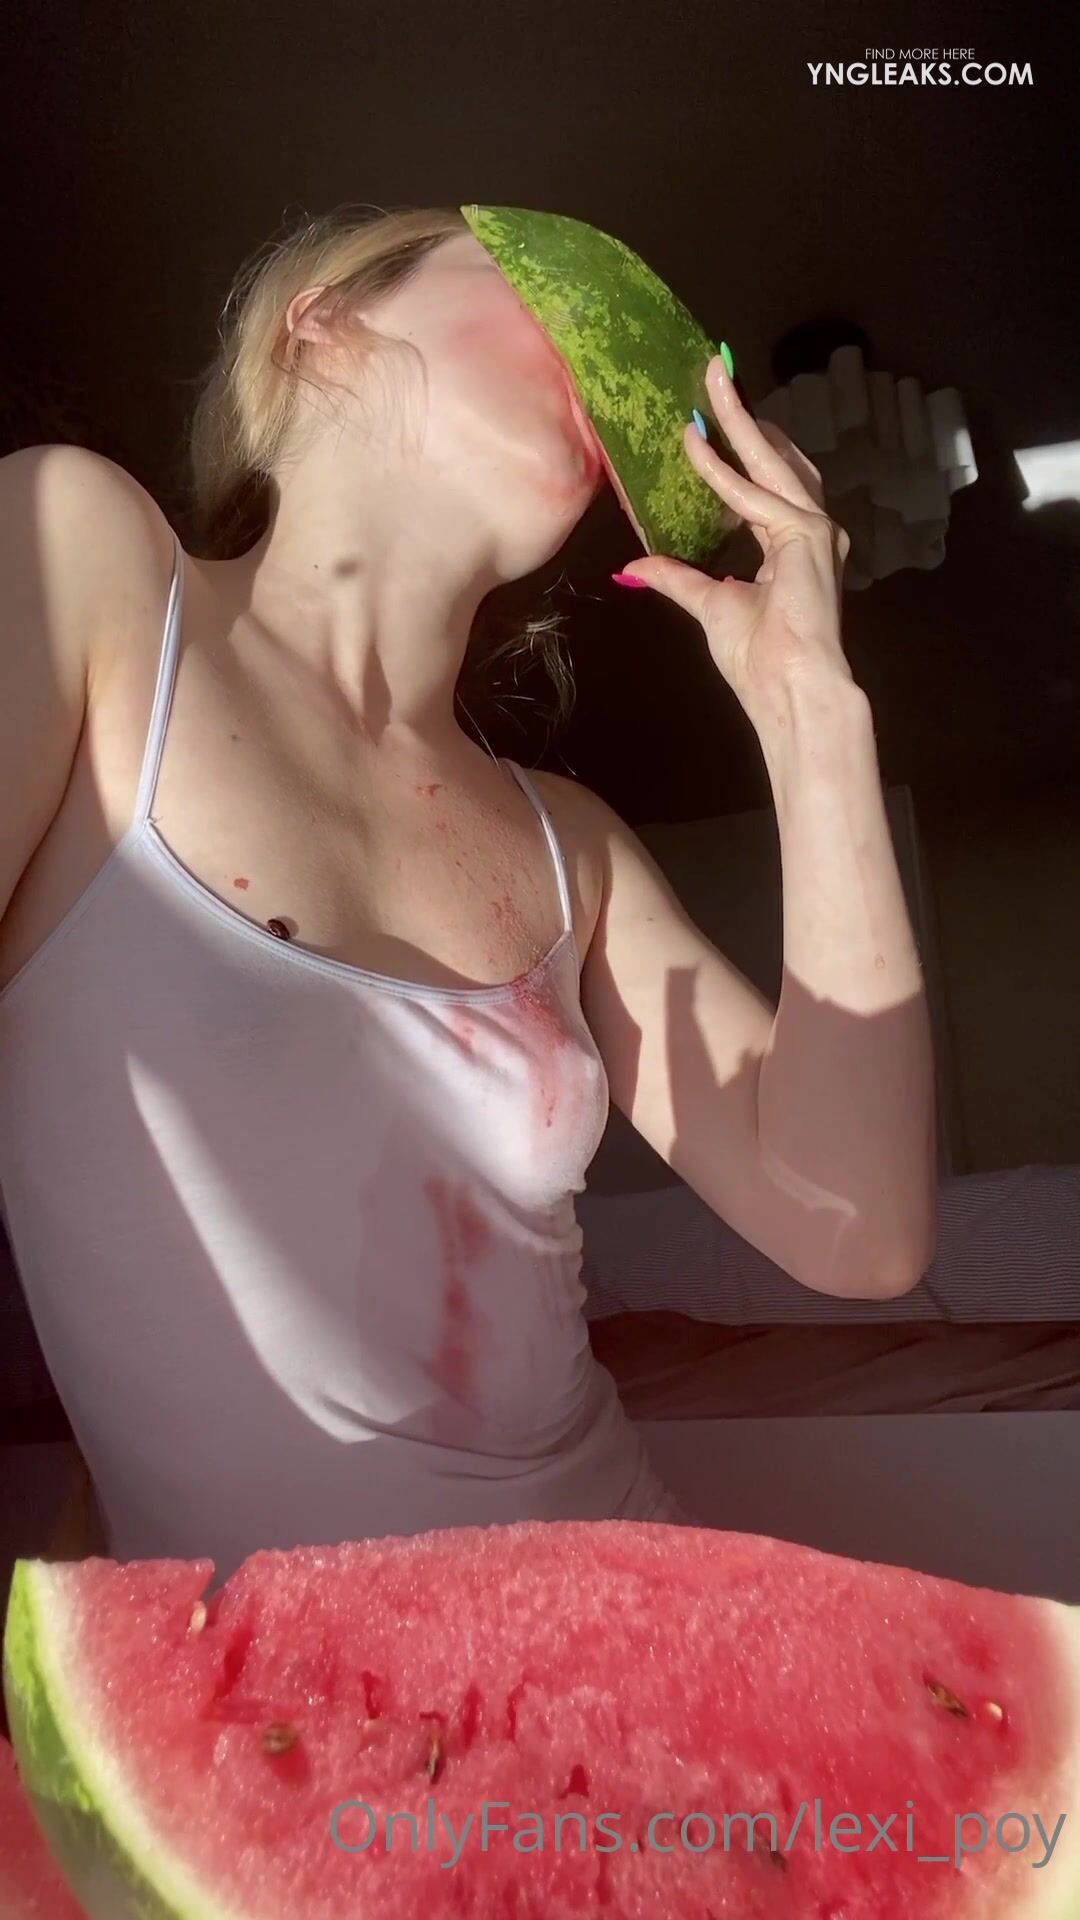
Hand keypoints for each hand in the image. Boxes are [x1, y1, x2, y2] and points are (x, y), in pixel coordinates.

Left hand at [617, 355, 854, 724]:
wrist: (790, 690)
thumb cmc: (759, 659)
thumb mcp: (709, 605)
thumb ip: (678, 578)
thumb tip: (637, 566)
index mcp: (793, 546)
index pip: (764, 483)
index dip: (739, 449)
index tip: (710, 418)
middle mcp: (810, 531)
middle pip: (775, 458)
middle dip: (744, 415)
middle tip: (716, 371)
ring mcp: (813, 530)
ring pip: (771, 461)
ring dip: (740, 420)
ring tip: (714, 381)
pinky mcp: (805, 536)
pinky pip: (753, 495)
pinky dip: (722, 470)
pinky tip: (695, 444)